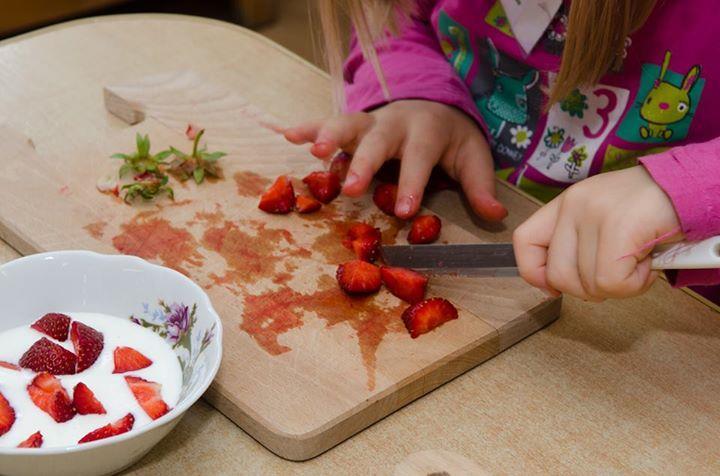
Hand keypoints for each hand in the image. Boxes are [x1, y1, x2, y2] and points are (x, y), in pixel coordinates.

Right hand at [283, 100, 506, 220]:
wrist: (433, 102)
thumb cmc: (450, 139)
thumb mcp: (472, 157)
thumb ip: (480, 186)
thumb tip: (496, 217)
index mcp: (427, 131)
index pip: (419, 157)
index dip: (412, 183)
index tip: (404, 212)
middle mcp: (395, 122)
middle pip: (378, 139)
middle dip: (364, 162)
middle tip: (350, 188)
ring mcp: (371, 120)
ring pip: (348, 124)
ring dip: (329, 136)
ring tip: (312, 151)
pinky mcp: (353, 123)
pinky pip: (327, 121)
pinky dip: (308, 127)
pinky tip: (288, 136)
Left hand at [513, 166, 680, 300]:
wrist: (694, 187)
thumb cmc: (652, 212)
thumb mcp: (602, 223)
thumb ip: (576, 247)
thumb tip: (553, 284)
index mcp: (565, 203)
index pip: (524, 242)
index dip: (534, 273)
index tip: (554, 287)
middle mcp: (574, 204)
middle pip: (558, 276)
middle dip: (590, 289)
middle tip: (618, 273)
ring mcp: (595, 213)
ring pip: (588, 284)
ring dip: (620, 286)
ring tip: (638, 261)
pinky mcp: (619, 226)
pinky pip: (612, 282)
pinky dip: (636, 284)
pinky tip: (648, 262)